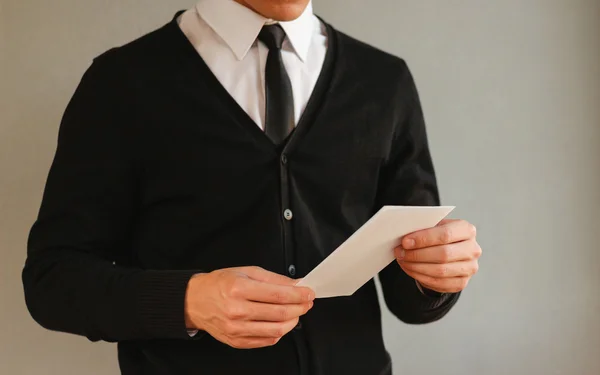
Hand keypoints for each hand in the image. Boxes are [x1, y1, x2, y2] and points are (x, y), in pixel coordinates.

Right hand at [184, 266, 314, 348]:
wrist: (194, 301)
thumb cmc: (219, 284)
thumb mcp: (245, 271)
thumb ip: (272, 278)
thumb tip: (295, 284)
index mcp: (238, 288)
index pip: (278, 294)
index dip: (298, 294)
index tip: (309, 292)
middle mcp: (237, 310)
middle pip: (280, 313)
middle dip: (300, 307)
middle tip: (307, 302)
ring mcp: (236, 328)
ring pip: (276, 330)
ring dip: (293, 321)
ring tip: (296, 313)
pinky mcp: (237, 341)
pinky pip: (266, 341)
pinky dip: (279, 333)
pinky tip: (281, 323)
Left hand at [395, 219, 480, 293]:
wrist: (448, 251)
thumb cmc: (437, 235)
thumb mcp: (433, 226)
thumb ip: (422, 228)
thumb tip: (403, 236)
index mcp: (467, 230)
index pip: (446, 234)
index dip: (424, 239)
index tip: (405, 242)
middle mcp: (473, 249)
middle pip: (444, 254)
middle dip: (418, 254)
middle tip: (400, 252)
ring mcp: (470, 268)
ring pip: (440, 271)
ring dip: (416, 267)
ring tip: (402, 260)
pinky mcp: (462, 283)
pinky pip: (439, 283)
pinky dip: (420, 277)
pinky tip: (409, 269)